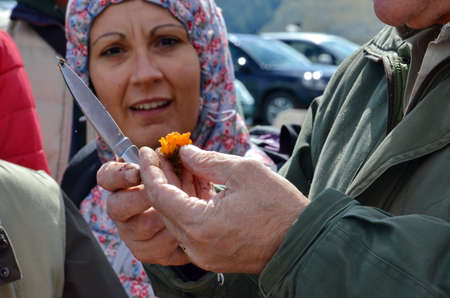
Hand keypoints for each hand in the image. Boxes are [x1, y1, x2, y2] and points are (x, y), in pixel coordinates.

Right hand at [97, 156, 189, 265]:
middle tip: (158, 194)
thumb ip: (175, 160)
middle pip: (116, 207)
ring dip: (164, 219)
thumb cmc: (185, 184)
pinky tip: (188, 231)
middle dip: (139, 199)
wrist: (200, 216)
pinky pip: (157, 251)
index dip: (118, 174)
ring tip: (184, 211)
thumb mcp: (180, 168)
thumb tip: (184, 152)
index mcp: (124, 184)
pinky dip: (175, 241)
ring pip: (140, 229)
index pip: (106, 176)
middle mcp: (122, 209)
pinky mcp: (148, 252)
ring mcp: (133, 233)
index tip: (136, 171)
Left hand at [140, 145, 309, 273]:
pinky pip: (191, 228)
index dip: (150, 170)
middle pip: (165, 208)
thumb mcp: (244, 172)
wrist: (302, 241)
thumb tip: (185, 153)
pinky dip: (189, 206)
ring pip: (177, 218)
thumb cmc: (279, 207)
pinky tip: (195, 184)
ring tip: (179, 165)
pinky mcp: (213, 256)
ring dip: (176, 191)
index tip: (146, 151)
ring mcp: (203, 254)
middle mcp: (196, 246)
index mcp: (200, 225)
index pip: (160, 195)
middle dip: (161, 179)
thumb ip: (208, 161)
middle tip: (162, 155)